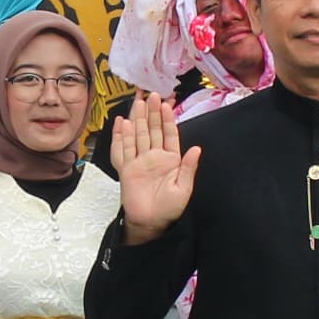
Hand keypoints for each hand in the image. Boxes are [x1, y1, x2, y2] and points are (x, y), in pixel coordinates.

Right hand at [114, 93, 201, 241]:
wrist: (150, 223)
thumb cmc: (169, 209)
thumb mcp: (183, 189)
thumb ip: (188, 168)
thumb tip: (196, 149)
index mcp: (171, 160)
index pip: (169, 135)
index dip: (167, 120)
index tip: (168, 104)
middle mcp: (154, 157)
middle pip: (152, 130)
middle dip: (152, 113)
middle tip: (152, 95)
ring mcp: (139, 161)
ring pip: (138, 135)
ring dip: (138, 119)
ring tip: (138, 102)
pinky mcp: (127, 169)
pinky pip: (123, 149)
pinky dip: (122, 136)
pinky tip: (122, 123)